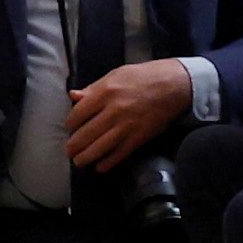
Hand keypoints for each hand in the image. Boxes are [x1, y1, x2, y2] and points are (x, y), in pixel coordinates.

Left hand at [66, 58, 203, 171]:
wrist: (173, 85)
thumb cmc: (142, 77)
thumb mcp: (114, 75)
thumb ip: (92, 88)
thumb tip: (73, 96)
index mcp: (104, 92)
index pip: (78, 114)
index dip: (70, 124)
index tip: (70, 129)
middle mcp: (113, 111)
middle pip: (86, 134)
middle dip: (74, 146)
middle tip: (69, 152)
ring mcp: (126, 126)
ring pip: (100, 147)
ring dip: (86, 157)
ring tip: (79, 162)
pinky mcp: (139, 137)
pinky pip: (120, 153)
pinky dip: (108, 162)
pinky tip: (100, 167)